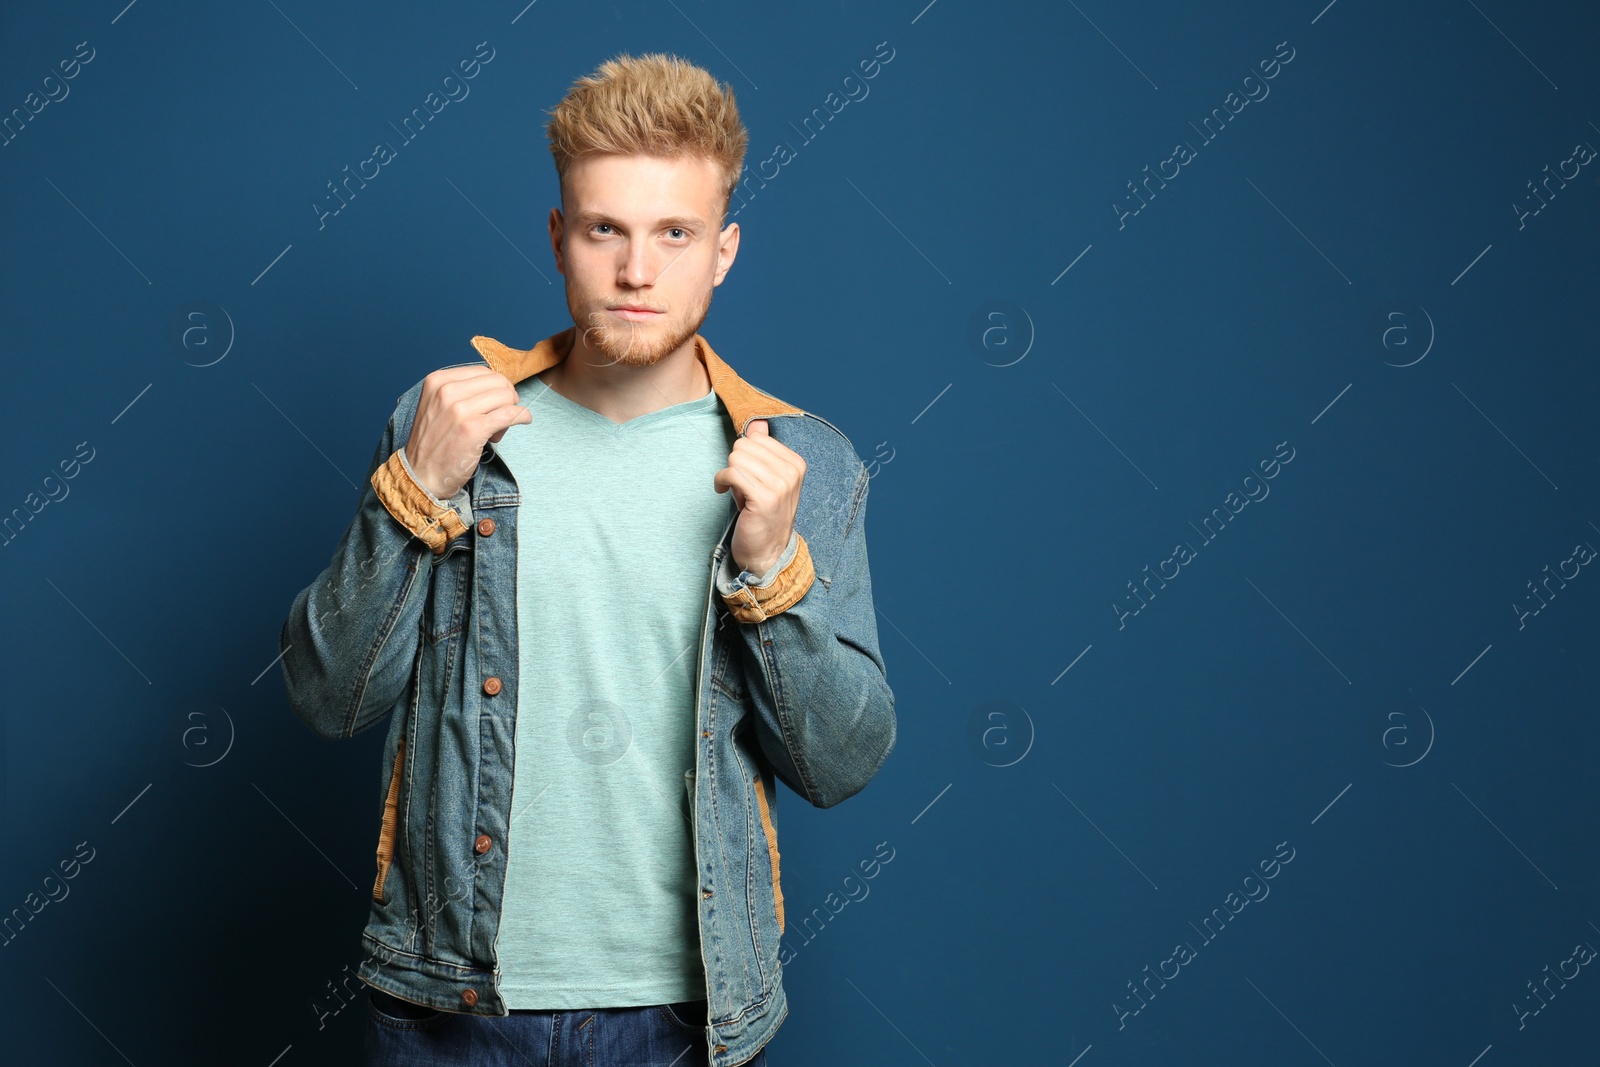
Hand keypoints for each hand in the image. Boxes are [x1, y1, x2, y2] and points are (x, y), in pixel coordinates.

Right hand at [404, 366, 530, 498]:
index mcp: (438, 381)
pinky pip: (511, 413)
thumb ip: (463, 391)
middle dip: (505, 398)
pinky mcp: (473, 429)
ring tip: (497, 429)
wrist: (421, 475)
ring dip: (511, 411)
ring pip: (506, 397)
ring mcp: (459, 410)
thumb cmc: (434, 442)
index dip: (496, 386)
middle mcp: (446, 391)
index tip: (494, 404)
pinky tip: (524, 420)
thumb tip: (501, 386)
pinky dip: (522, 416)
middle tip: (497, 418)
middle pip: (498, 382)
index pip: (484, 372)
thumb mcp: (438, 405)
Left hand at [713, 419, 804, 574]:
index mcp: (796, 463)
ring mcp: (780, 485)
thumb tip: (758, 423)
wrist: (767, 551)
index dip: (745, 455)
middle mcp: (791, 472)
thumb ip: (763, 449)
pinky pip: (732, 473)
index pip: (756, 438)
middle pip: (744, 445)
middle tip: (742, 485)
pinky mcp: (764, 498)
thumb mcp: (767, 477)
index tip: (749, 475)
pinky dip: (721, 481)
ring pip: (736, 458)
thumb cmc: (763, 512)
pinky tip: (723, 491)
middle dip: (736, 464)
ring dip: (728, 475)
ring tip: (736, 491)